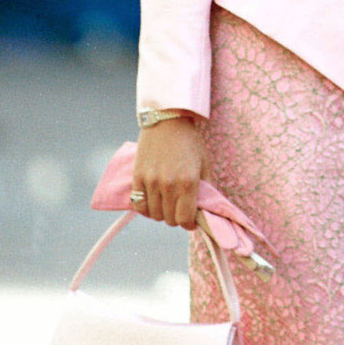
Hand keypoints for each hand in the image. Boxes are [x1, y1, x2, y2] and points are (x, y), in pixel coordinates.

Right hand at [131, 116, 210, 230]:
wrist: (167, 121)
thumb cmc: (189, 141)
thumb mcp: (204, 163)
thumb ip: (206, 189)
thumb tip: (206, 210)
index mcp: (188, 182)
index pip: (185, 219)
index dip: (189, 224)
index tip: (191, 220)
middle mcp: (168, 185)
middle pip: (169, 220)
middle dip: (177, 218)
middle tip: (180, 208)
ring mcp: (151, 182)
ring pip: (154, 215)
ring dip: (162, 213)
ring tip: (167, 203)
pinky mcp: (137, 177)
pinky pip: (139, 205)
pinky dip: (146, 208)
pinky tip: (153, 200)